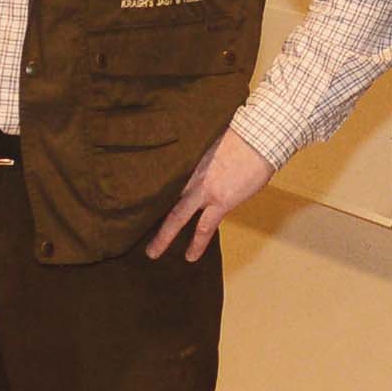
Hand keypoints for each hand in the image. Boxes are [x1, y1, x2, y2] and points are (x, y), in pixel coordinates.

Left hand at [144, 130, 276, 261]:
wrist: (260, 137)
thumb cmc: (242, 134)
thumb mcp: (211, 139)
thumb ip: (199, 154)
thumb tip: (197, 162)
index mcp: (187, 159)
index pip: (162, 179)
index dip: (150, 192)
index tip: (137, 201)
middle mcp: (190, 175)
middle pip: (162, 199)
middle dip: (146, 216)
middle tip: (131, 230)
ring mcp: (204, 190)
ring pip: (176, 217)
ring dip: (164, 236)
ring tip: (152, 252)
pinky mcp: (221, 201)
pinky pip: (205, 228)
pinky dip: (197, 243)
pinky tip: (191, 256)